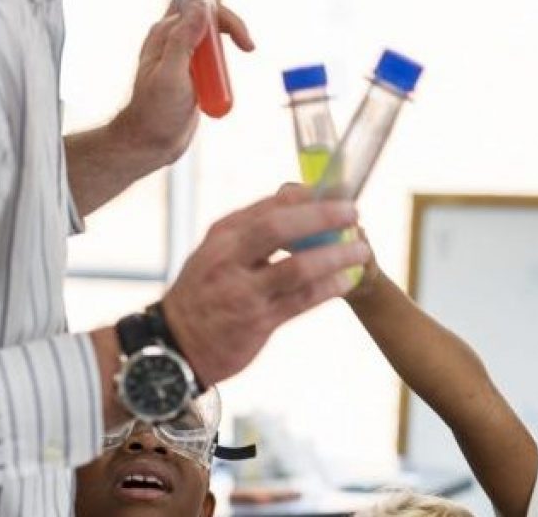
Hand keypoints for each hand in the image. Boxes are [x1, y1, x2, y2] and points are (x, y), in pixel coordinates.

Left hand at [109, 0, 256, 164]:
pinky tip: (232, 63)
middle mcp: (177, 35)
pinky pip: (220, 48)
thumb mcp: (168, 76)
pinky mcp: (199, 66)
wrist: (151, 143)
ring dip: (235, 36)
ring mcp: (189, 50)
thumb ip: (184, 40)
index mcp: (165, 31)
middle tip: (248, 45)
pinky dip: (231, 52)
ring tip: (244, 54)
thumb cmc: (152, 112)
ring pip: (221, 28)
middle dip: (234, 20)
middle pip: (213, 8)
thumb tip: (202, 6)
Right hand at [162, 184, 368, 385]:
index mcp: (222, 236)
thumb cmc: (205, 292)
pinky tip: (347, 279)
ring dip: (336, 256)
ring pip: (297, 267)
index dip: (307, 197)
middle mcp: (229, 259)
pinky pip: (302, 300)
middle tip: (353, 212)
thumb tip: (299, 198)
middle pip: (279, 228)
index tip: (336, 192)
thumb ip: (253, 228)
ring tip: (362, 249)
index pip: (269, 207)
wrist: (175, 344)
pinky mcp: (257, 322)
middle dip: (322, 217)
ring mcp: (242, 292)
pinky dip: (329, 287)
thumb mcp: (217, 252)